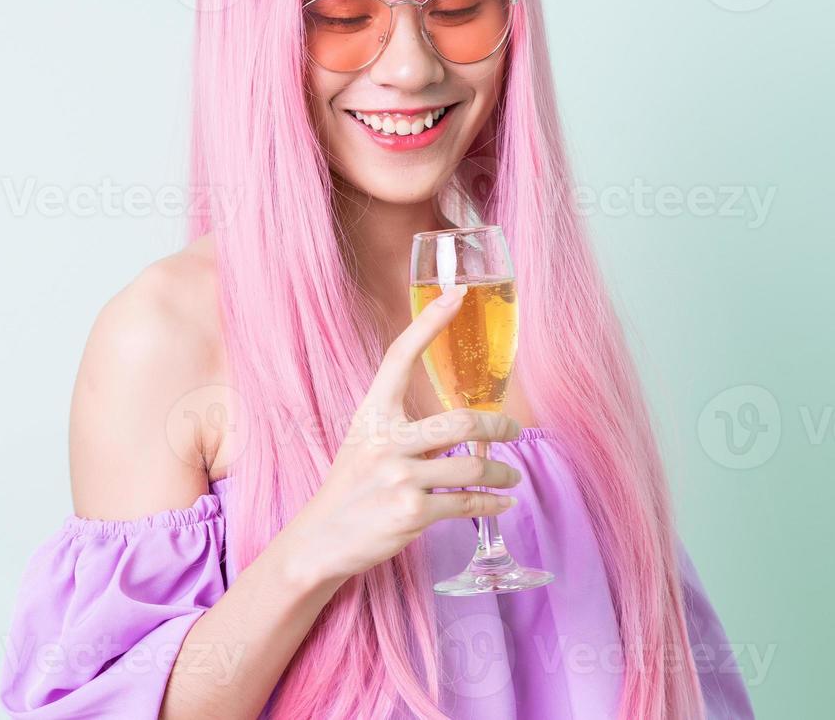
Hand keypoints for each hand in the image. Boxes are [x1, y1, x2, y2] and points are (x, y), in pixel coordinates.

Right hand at [277, 285, 522, 588]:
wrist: (320, 539)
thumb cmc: (350, 488)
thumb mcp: (364, 444)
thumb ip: (403, 429)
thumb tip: (456, 426)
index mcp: (372, 415)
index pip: (400, 358)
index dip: (429, 323)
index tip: (456, 295)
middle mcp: (386, 441)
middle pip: (461, 422)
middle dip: (499, 428)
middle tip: (514, 431)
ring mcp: (399, 478)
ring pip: (472, 468)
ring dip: (502, 473)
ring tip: (511, 476)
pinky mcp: (411, 513)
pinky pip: (468, 504)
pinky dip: (493, 504)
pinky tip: (502, 503)